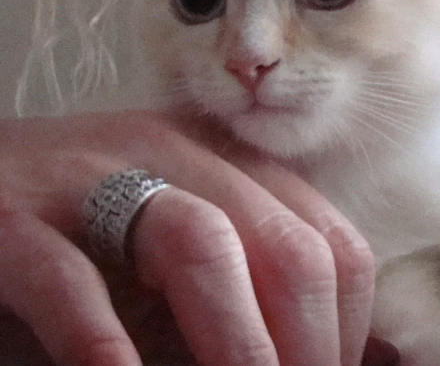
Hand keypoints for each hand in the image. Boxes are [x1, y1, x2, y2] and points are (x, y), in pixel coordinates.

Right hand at [0, 110, 375, 364]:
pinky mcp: (15, 215)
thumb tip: (333, 355)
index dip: (344, 322)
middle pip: (284, 240)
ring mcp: (93, 175)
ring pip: (202, 242)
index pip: (325, 234)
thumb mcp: (175, 248)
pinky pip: (72, 276)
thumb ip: (236, 288)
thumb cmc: (84, 229)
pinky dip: (106, 346)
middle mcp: (170, 155)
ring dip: (238, 344)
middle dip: (307, 343)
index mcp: (219, 159)